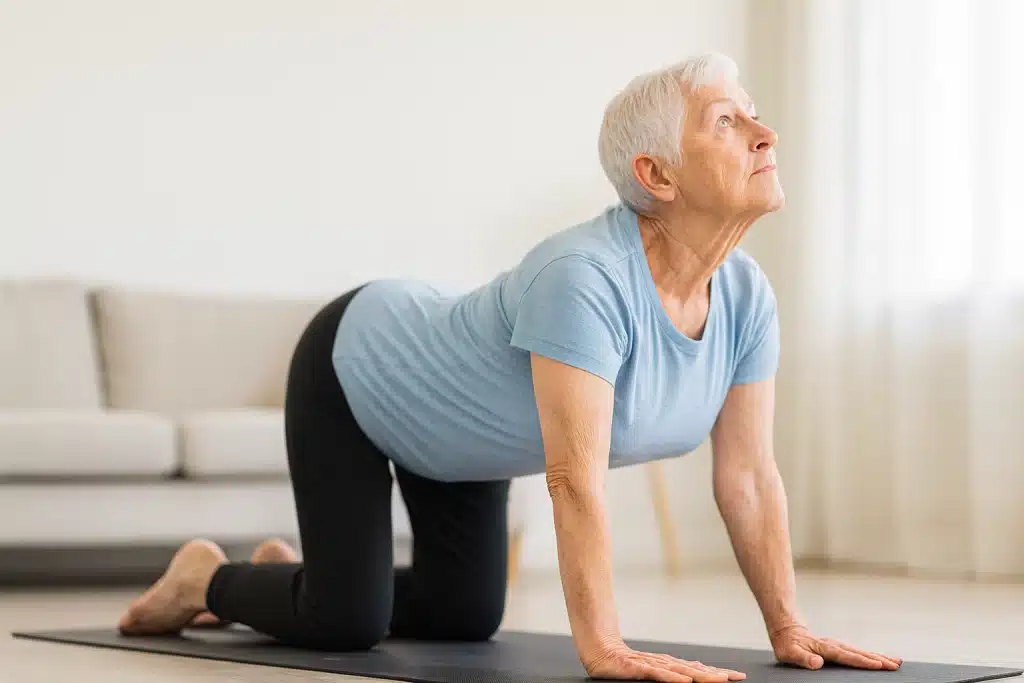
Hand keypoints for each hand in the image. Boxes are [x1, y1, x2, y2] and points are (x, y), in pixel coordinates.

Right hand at [582, 640, 746, 682]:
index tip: (738, 677)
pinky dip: (672, 678)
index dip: (718, 673)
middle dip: (717, 675)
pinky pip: (657, 675)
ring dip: (701, 676)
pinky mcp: (638, 669)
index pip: (698, 670)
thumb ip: (671, 673)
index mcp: (669, 666)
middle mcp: (664, 664)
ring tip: (719, 680)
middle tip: (736, 678)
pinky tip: (685, 682)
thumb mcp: (652, 670)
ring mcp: (652, 665)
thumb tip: (693, 674)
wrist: (600, 650)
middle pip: (695, 671)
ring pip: (680, 672)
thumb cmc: (626, 664)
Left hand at [769, 624, 901, 670]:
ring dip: (879, 656)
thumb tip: (817, 663)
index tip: (878, 664)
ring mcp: (838, 645)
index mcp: (824, 648)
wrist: (787, 630)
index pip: (846, 656)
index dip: (862, 661)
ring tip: (896, 662)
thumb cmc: (787, 644)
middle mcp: (834, 645)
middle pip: (859, 653)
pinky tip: (881, 658)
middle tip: (895, 665)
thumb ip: (803, 658)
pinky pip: (858, 652)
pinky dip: (872, 655)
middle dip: (878, 659)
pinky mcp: (839, 647)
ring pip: (862, 651)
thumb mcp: (789, 653)